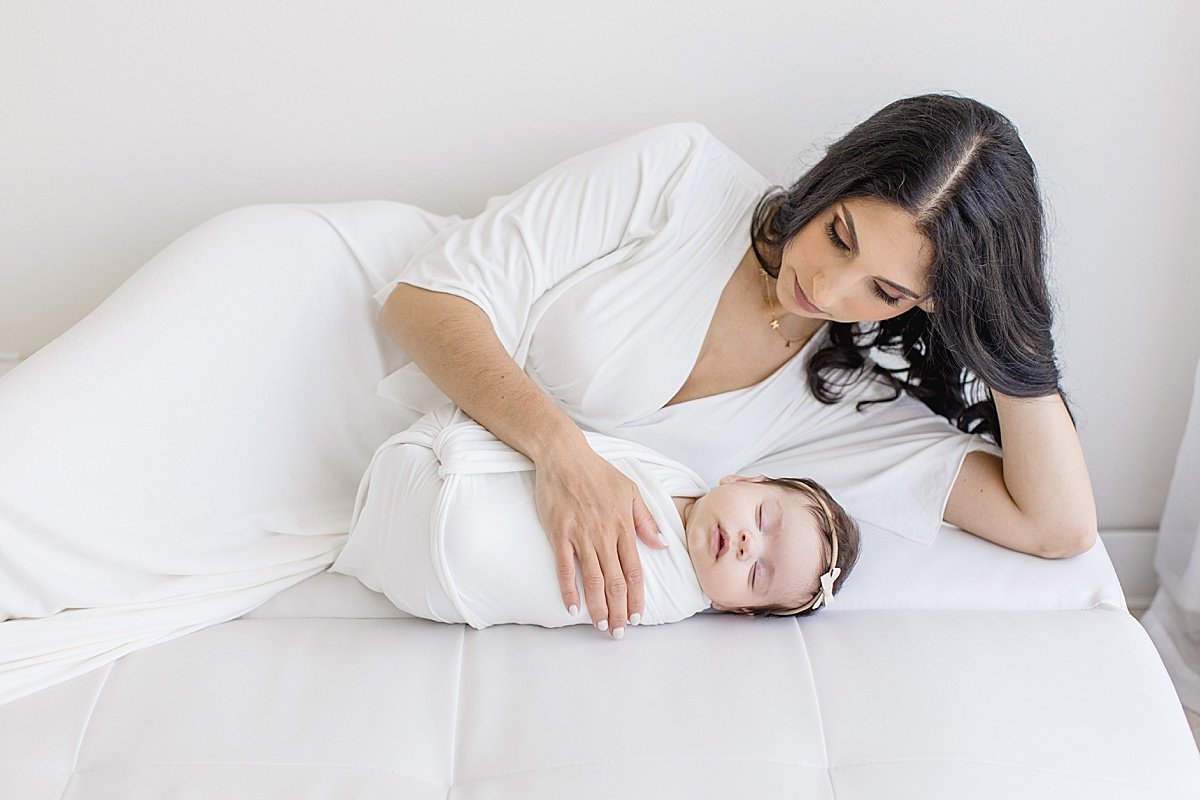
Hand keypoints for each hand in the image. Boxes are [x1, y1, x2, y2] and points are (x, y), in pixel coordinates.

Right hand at [533, 443, 665, 638]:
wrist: (564, 456)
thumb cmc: (598, 473)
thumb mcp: (631, 491)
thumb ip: (646, 521)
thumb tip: (662, 545)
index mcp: (624, 527)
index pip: (634, 570)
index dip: (637, 597)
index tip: (637, 617)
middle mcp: (604, 535)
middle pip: (615, 581)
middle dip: (619, 610)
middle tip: (618, 632)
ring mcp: (581, 536)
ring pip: (593, 579)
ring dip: (598, 606)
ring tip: (601, 626)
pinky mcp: (559, 534)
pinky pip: (565, 568)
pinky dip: (568, 590)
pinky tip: (572, 608)